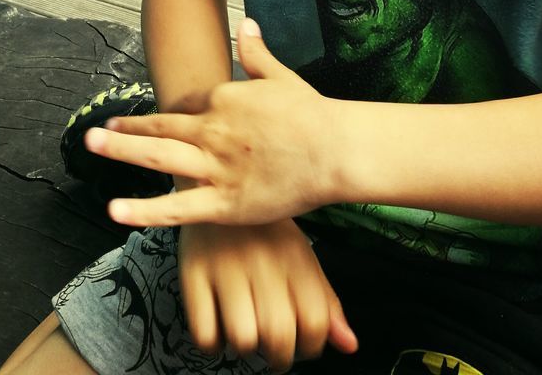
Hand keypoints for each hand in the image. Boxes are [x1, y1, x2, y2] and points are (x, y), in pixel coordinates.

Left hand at [85, 18, 334, 226]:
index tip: (153, 122)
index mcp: (223, 99)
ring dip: (122, 151)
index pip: (190, 107)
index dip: (171, 116)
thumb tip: (245, 23)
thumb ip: (255, 52)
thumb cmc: (311, 113)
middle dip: (124, 131)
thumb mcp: (280, 76)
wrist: (334, 149)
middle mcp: (212, 130)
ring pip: (158, 159)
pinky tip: (116, 211)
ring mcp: (214, 167)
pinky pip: (177, 209)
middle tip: (94, 134)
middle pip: (159, 129)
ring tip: (91, 147)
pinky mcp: (223, 203)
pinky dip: (144, 211)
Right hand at [179, 219, 357, 372]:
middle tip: (272, 348)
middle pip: (279, 335)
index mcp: (294, 257)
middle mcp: (263, 261)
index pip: (315, 322)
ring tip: (246, 331)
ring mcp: (225, 268)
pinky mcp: (192, 274)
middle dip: (279, 357)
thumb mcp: (302, 256)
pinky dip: (213, 343)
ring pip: (243, 339)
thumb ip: (326, 302)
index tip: (302, 343)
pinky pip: (204, 333)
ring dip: (246, 348)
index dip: (312, 346)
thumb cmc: (265, 232)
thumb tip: (349, 345)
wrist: (218, 184)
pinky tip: (219, 326)